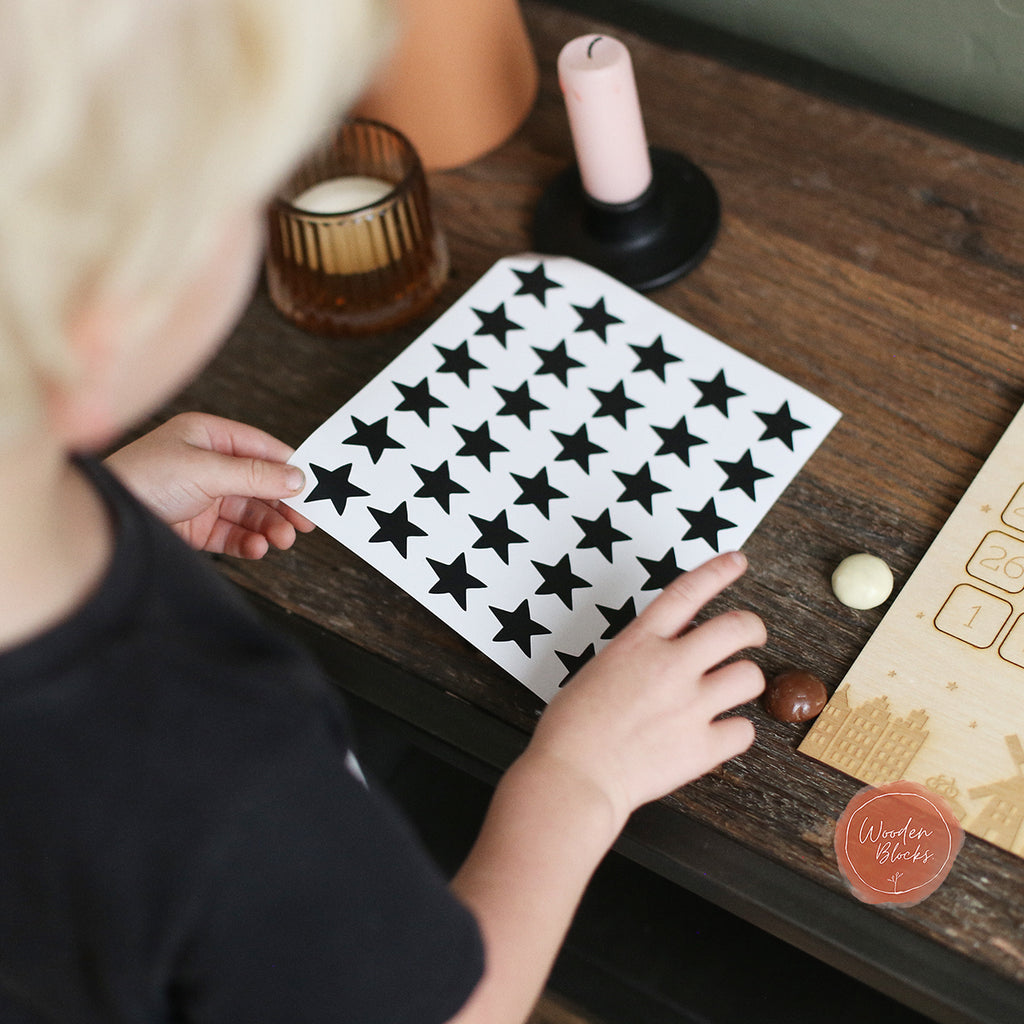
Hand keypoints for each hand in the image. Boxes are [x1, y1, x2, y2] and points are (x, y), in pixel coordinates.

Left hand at [104, 412, 314, 557]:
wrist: (102, 522)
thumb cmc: (141, 479)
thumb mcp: (206, 470)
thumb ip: (255, 475)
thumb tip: (297, 477)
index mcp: (207, 436)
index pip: (260, 448)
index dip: (287, 466)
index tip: (312, 486)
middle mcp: (206, 465)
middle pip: (259, 483)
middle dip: (282, 504)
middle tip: (305, 522)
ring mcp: (202, 497)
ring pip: (249, 512)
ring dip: (269, 526)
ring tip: (282, 539)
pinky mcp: (196, 528)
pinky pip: (232, 534)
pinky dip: (248, 542)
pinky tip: (258, 548)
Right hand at [526, 551, 765, 829]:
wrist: (573, 777)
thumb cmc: (572, 729)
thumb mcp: (601, 670)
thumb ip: (641, 654)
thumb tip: (675, 648)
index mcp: (638, 643)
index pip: (687, 592)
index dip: (717, 571)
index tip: (737, 560)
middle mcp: (670, 667)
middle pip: (736, 627)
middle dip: (753, 628)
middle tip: (752, 635)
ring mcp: (690, 706)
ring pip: (750, 678)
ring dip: (743, 682)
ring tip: (726, 693)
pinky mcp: (702, 746)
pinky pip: (743, 732)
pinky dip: (734, 733)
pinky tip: (716, 735)